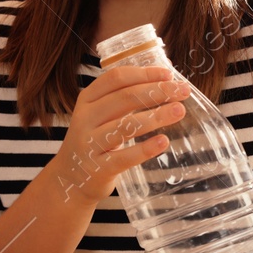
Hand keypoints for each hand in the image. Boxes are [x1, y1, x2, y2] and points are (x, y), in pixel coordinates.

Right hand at [52, 65, 190, 204]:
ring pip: (125, 126)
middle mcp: (85, 119)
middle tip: (182, 91)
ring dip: (156, 116)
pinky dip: (145, 149)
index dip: (144, 74)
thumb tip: (164, 78)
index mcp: (87, 100)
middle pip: (124, 98)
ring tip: (179, 110)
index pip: (116, 79)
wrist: (70, 178)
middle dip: (157, 91)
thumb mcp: (100, 115)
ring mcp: (89, 144)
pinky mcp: (98, 168)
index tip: (168, 75)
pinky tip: (163, 142)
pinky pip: (124, 157)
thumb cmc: (94, 141)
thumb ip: (125, 97)